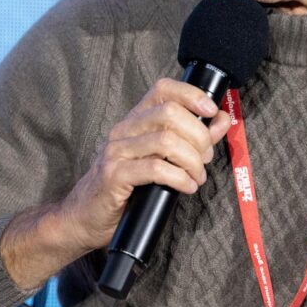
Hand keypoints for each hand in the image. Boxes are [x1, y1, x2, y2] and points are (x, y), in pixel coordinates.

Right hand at [58, 78, 232, 253]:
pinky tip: (186, 187)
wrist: (85, 217)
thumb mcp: (161, 159)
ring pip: (166, 141)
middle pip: (170, 113)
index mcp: (135, 121)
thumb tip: (221, 119)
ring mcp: (116, 151)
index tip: (211, 110)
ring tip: (197, 177)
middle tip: (206, 159)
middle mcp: (124, 130)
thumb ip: (192, 138)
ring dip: (192, 161)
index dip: (191, 94)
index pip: (162, 89)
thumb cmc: (126, 188)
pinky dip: (180, 177)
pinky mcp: (114, 175)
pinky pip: (155, 169)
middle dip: (198, 136)